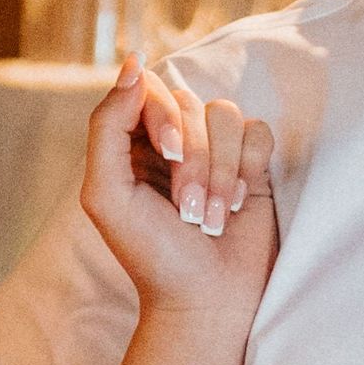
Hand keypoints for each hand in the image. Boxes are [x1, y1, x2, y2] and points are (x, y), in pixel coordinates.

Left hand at [79, 57, 276, 364]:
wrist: (207, 301)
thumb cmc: (151, 254)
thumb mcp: (106, 193)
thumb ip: (107, 124)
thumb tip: (134, 63)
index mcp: (130, 143)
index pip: (147, 89)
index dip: (162, 115)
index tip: (166, 156)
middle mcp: (171, 140)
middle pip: (189, 101)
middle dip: (193, 158)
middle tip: (188, 210)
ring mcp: (213, 150)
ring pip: (226, 114)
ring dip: (220, 171)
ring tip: (212, 216)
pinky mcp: (251, 164)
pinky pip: (258, 130)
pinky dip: (248, 167)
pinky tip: (237, 204)